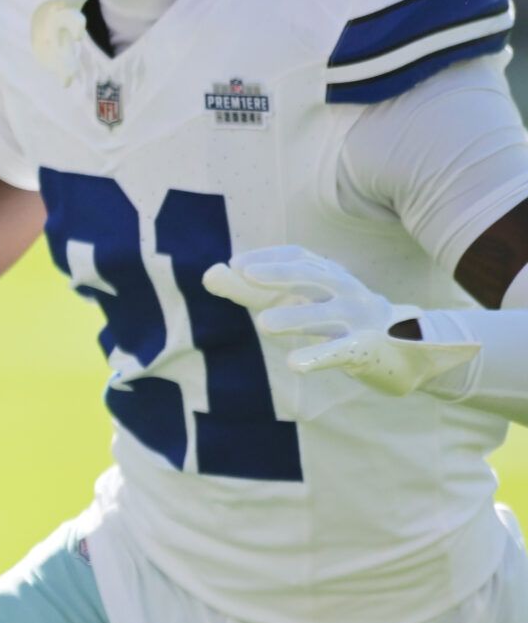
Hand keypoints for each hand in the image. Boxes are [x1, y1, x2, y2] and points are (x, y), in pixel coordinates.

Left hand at [202, 245, 475, 395]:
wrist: (414, 351)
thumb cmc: (344, 322)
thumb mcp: (304, 302)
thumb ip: (257, 292)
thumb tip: (209, 274)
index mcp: (332, 277)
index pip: (302, 258)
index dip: (271, 258)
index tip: (238, 264)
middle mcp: (347, 292)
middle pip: (313, 276)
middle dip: (280, 273)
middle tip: (244, 274)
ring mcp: (360, 321)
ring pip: (326, 315)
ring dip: (295, 318)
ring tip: (263, 325)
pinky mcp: (369, 350)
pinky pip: (342, 352)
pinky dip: (319, 357)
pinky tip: (295, 364)